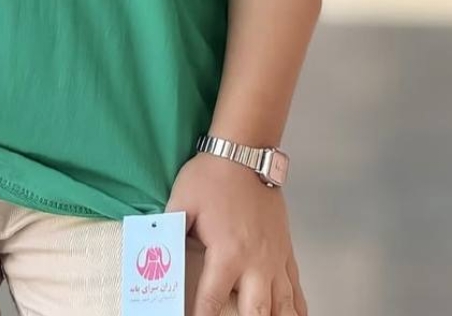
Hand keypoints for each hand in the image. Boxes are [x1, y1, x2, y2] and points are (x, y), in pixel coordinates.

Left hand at [165, 152, 307, 315]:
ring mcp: (275, 258)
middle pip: (256, 312)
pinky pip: (297, 287)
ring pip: (282, 306)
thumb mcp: (182, 201)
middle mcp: (256, 262)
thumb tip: (154, 252)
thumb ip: (170, 230)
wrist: (245, 152)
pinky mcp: (286, 250)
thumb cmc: (212, 176)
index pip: (212, 300)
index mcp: (228, 253)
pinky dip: (297, 307)